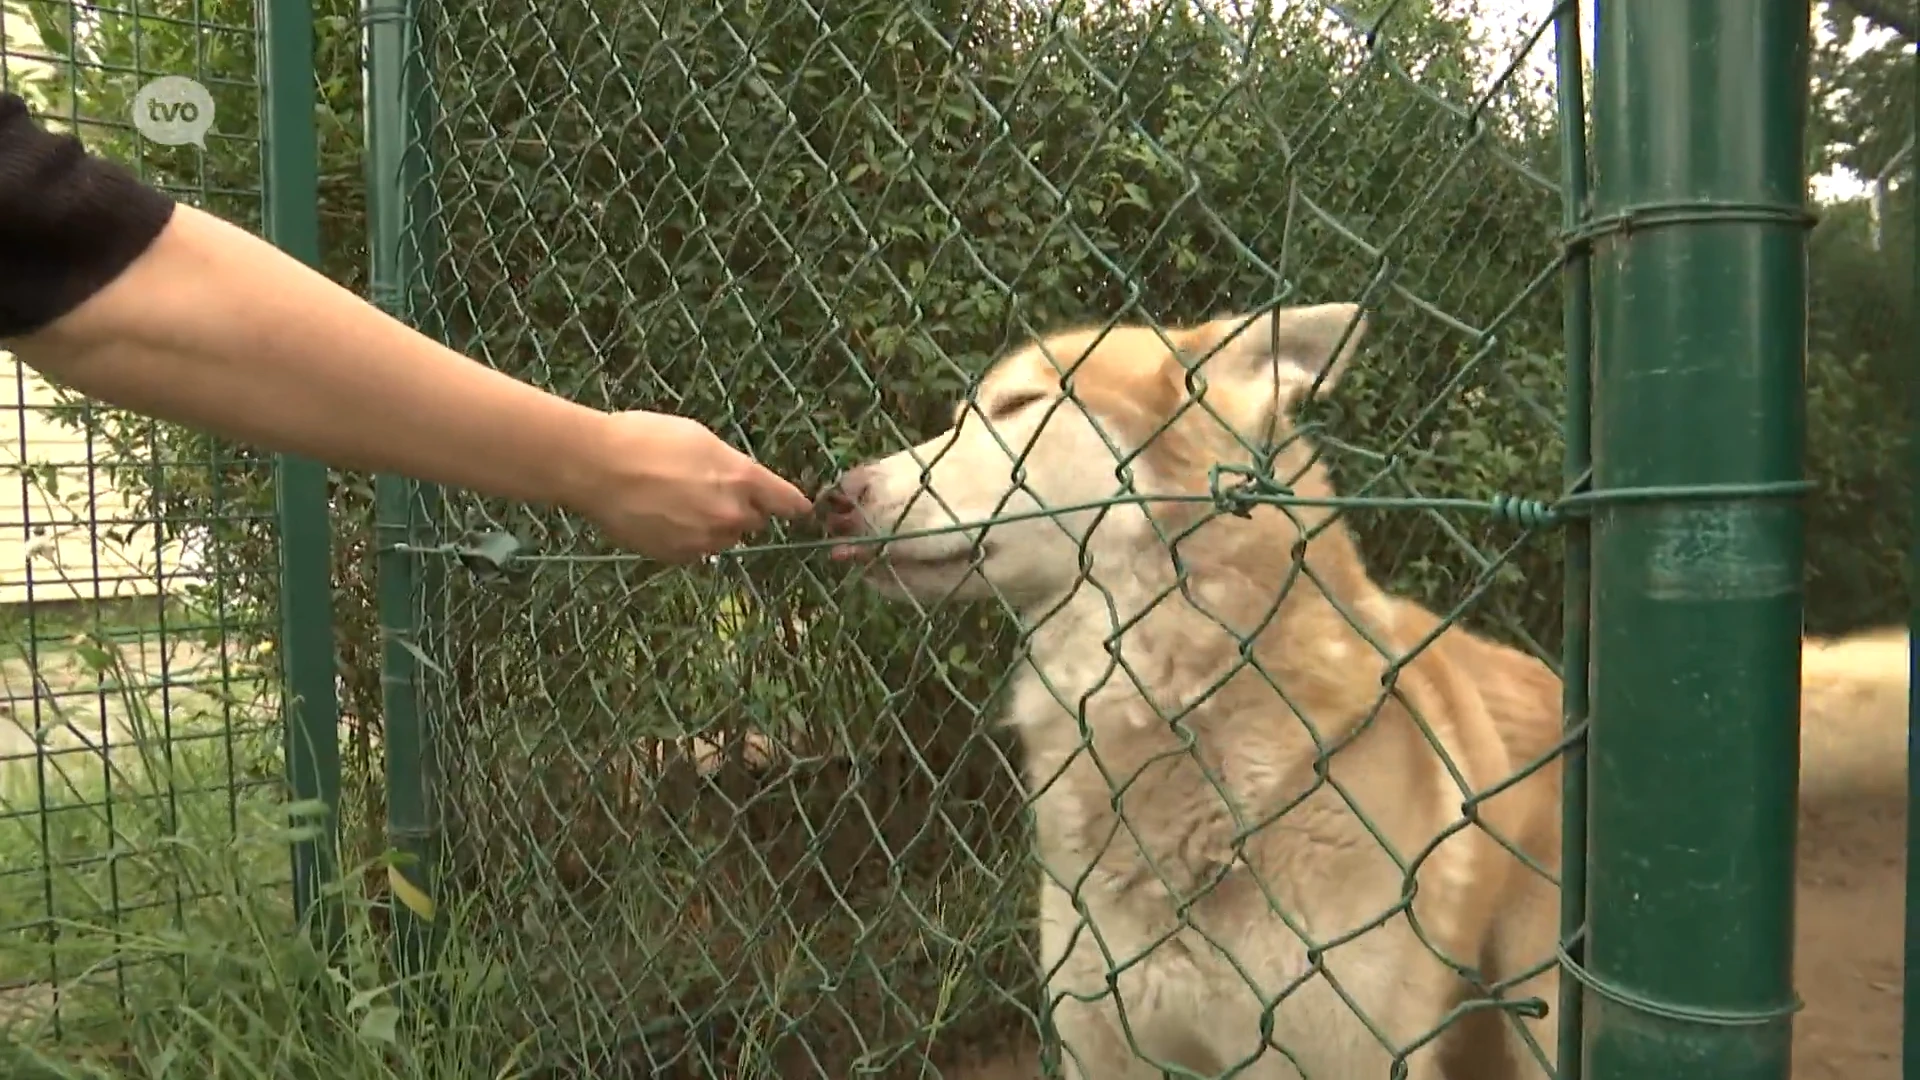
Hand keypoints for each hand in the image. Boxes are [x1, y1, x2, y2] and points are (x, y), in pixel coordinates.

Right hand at [567, 411, 812, 561]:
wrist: (596, 467)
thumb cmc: (645, 438)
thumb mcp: (699, 437)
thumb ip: (731, 465)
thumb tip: (743, 482)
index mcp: (742, 479)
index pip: (789, 503)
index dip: (794, 504)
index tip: (797, 508)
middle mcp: (731, 514)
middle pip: (755, 522)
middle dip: (742, 510)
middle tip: (709, 490)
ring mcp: (705, 540)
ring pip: (724, 539)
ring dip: (714, 527)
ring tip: (677, 503)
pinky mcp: (678, 557)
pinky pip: (696, 552)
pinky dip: (688, 540)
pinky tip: (661, 518)